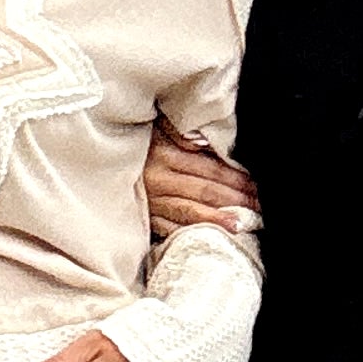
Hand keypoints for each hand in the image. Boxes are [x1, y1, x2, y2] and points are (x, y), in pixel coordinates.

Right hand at [141, 122, 259, 241]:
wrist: (103, 164)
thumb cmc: (137, 141)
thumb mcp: (157, 125)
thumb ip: (180, 129)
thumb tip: (203, 140)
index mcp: (163, 154)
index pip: (209, 169)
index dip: (235, 178)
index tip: (257, 185)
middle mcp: (156, 180)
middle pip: (204, 192)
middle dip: (236, 200)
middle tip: (260, 206)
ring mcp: (149, 202)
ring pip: (190, 213)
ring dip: (218, 219)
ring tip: (241, 224)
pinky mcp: (143, 218)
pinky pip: (170, 229)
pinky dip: (191, 232)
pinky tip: (210, 236)